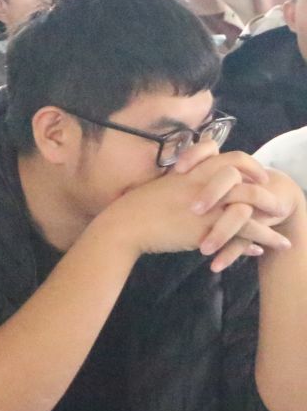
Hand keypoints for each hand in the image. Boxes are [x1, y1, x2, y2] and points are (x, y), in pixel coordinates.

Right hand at [101, 151, 292, 270]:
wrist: (127, 223)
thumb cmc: (140, 203)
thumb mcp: (166, 182)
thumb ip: (187, 177)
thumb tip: (200, 177)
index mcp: (197, 171)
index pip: (235, 159)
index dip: (252, 168)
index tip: (260, 179)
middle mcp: (206, 186)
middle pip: (251, 187)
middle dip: (270, 200)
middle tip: (278, 210)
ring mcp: (208, 208)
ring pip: (251, 215)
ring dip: (271, 230)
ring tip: (283, 242)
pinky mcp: (206, 229)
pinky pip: (240, 236)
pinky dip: (253, 244)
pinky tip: (260, 251)